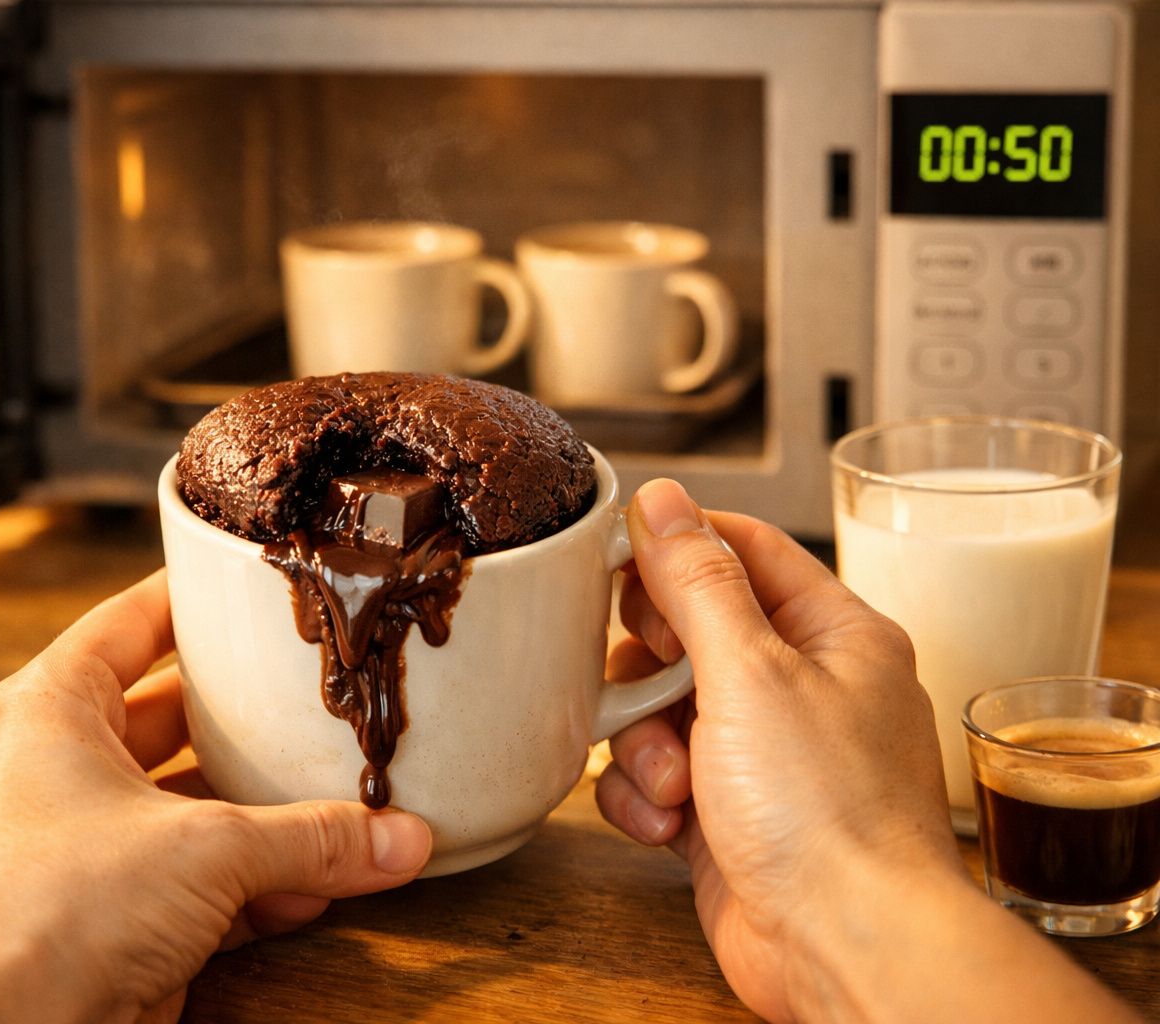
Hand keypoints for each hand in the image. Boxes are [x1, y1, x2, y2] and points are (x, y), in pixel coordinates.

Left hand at [0, 570, 431, 1023]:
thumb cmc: (52, 914)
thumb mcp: (207, 850)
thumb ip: (311, 839)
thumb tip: (397, 839)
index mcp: (53, 710)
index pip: (129, 623)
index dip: (191, 601)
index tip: (246, 587)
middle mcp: (57, 768)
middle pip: (169, 716)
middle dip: (244, 719)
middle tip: (309, 695)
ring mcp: (80, 845)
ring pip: (186, 805)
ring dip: (259, 814)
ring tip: (333, 797)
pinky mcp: (105, 914)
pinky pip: (190, 879)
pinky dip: (249, 884)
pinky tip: (311, 887)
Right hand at [597, 480, 965, 1019]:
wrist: (842, 947)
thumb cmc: (828, 814)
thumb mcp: (751, 672)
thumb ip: (697, 582)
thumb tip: (662, 501)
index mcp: (832, 635)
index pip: (743, 550)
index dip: (675, 548)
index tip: (614, 557)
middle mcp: (799, 687)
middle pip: (687, 629)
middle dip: (650, 664)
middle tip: (656, 683)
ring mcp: (762, 753)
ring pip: (658, 706)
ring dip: (643, 741)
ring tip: (674, 779)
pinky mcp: (725, 813)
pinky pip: (654, 775)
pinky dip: (646, 797)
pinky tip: (670, 823)